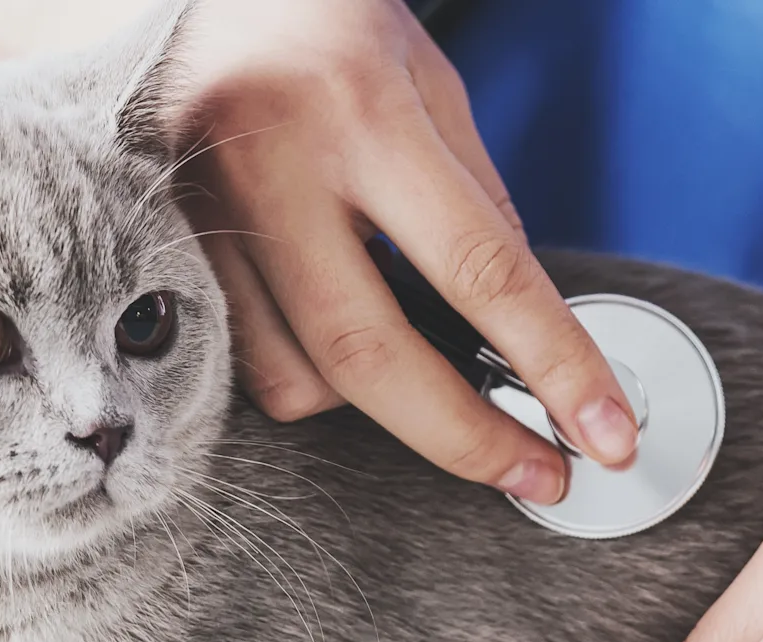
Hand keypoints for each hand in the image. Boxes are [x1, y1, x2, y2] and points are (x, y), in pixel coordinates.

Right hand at [169, 0, 637, 503]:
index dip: (552, 364)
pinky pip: (240, 358)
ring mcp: (201, 212)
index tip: (603, 434)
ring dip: (375, 407)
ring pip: (293, 376)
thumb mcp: (431, 83)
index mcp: (361, 110)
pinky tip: (344, 351)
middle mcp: (272, 165)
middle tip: (537, 475)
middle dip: (464, 437)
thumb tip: (527, 336)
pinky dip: (306, 375)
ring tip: (424, 380)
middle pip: (368, 353)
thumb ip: (477, 205)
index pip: (478, 267)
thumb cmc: (325, 20)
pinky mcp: (159, 246)